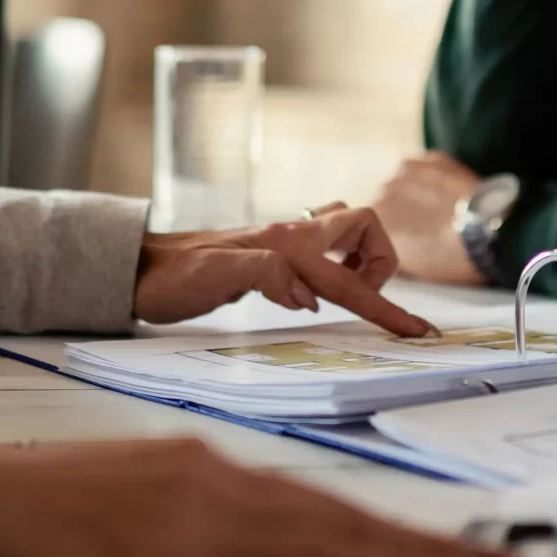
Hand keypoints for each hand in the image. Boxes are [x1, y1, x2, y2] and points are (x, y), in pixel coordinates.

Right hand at [0, 439, 514, 556]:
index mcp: (204, 469)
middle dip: (428, 552)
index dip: (400, 530)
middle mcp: (212, 490)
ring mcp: (192, 535)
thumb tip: (276, 552)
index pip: (327, 502)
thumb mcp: (135, 491)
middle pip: (344, 527)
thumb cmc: (30, 511)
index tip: (459, 546)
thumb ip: (205, 513)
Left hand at [134, 205, 436, 337]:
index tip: (418, 331)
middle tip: (363, 298)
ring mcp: (284, 242)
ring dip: (362, 258)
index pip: (349, 279)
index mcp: (286, 247)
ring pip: (347, 230)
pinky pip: (327, 248)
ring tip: (346, 293)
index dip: (386, 307)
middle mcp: (291, 236)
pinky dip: (340, 262)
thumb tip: (309, 293)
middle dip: (381, 261)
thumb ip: (263, 275)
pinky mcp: (275, 254)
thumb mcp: (210, 279)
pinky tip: (320, 291)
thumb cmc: (170, 278)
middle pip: (364, 226)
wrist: (138, 269)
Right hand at [369, 151, 485, 284]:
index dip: (389, 231)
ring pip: (405, 180)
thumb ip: (387, 250)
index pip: (370, 223)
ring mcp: (408, 169)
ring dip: (415, 191)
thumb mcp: (410, 266)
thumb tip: (384, 247)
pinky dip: (434, 178)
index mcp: (374, 219)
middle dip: (401, 209)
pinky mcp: (433, 158)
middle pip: (387, 199)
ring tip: (438, 207)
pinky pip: (426, 168)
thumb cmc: (448, 259)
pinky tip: (449, 193)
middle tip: (424, 225)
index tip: (406, 239)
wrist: (488, 234)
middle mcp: (383, 189)